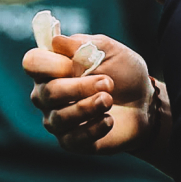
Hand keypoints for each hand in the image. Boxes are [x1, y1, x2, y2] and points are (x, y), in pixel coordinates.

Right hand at [24, 33, 157, 154]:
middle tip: (107, 83)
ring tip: (109, 99)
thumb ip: (84, 44)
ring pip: (58, 118)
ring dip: (88, 107)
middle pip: (46, 93)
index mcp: (53, 69)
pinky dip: (93, 128)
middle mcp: (48, 95)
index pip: (32, 62)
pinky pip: (72, 139)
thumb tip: (55, 41)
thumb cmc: (124, 74)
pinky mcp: (72, 141)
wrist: (146, 102)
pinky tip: (109, 120)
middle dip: (79, 88)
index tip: (76, 64)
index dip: (51, 63)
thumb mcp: (111, 51)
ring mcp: (57, 119)